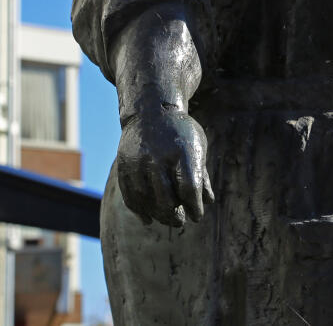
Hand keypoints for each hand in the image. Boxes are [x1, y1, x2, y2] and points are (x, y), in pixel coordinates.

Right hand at [116, 109, 214, 225]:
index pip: (189, 187)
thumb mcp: (196, 146)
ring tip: (167, 219)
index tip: (197, 215)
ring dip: (157, 215)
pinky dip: (138, 210)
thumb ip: (201, 174)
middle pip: (166, 197)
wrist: (150, 110)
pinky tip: (148, 219)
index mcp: (182, 150)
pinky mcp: (124, 165)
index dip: (194, 206)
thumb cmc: (180, 132)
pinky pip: (130, 194)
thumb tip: (208, 202)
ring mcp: (138, 161)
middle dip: (175, 214)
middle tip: (180, 221)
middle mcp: (158, 156)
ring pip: (146, 199)